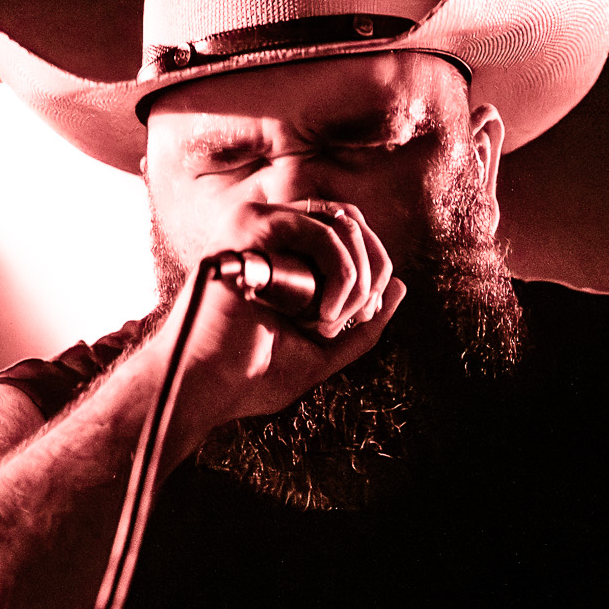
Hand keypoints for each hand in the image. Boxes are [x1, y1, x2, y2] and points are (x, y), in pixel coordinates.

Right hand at [148, 197, 404, 434]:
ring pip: (343, 226)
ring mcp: (258, 222)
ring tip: (325, 324)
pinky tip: (321, 314)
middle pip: (352, 221)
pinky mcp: (250, 226)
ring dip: (353, 282)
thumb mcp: (322, 350)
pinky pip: (322, 233)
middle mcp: (270, 228)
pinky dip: (339, 274)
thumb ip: (362, 323)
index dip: (372, 268)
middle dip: (370, 273)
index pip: (349, 231)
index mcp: (282, 250)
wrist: (207, 387)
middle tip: (345, 321)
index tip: (358, 316)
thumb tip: (401, 286)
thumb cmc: (252, 374)